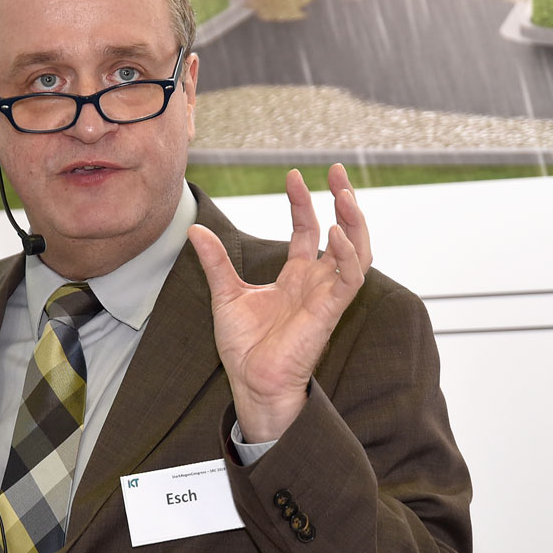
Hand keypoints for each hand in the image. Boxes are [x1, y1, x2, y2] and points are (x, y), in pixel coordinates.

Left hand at [188, 164, 371, 442]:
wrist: (250, 382)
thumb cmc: (244, 347)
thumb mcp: (225, 294)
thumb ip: (216, 261)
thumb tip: (195, 229)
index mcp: (296, 277)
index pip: (308, 230)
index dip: (303, 202)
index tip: (293, 175)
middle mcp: (316, 283)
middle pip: (342, 233)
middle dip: (343, 201)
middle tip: (336, 170)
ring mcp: (326, 296)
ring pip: (357, 251)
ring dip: (354, 222)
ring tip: (344, 193)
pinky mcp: (329, 312)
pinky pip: (350, 279)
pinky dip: (348, 254)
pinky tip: (336, 231)